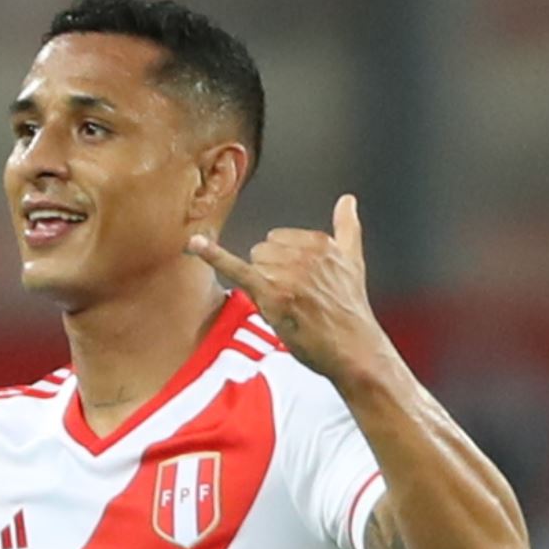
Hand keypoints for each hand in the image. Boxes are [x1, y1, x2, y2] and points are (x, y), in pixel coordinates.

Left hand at [187, 194, 387, 384]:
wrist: (354, 348)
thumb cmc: (350, 310)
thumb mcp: (353, 261)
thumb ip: (347, 227)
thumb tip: (347, 200)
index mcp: (320, 242)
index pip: (280, 239)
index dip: (284, 264)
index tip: (302, 283)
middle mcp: (303, 253)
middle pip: (262, 250)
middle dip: (271, 273)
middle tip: (295, 298)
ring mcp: (286, 273)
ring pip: (253, 265)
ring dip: (264, 285)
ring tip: (289, 305)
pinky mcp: (271, 294)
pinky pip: (236, 268)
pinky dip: (213, 256)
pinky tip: (194, 244)